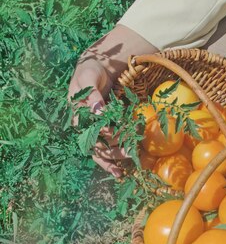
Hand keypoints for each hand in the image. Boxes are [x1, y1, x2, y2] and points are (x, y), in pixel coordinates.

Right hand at [67, 24, 157, 176]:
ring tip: (128, 163)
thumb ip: (93, 95)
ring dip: (114, 159)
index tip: (113, 132)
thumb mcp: (88, 79)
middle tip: (129, 152)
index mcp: (77, 114)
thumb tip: (98, 111)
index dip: (100, 133)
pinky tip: (121, 172)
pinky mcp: (103, 134)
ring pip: (101, 152)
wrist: (94, 71)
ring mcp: (93, 132)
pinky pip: (106, 151)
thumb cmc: (89, 73)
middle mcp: (84, 127)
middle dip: (112, 150)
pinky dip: (113, 162)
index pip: (88, 128)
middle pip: (96, 144)